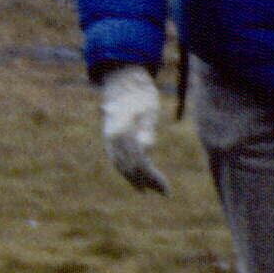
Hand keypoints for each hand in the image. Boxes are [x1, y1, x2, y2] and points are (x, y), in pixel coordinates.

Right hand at [96, 67, 168, 194]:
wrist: (122, 80)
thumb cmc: (140, 94)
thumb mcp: (148, 109)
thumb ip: (146, 128)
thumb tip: (147, 148)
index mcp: (122, 131)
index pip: (138, 162)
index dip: (152, 177)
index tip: (165, 189)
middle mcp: (112, 137)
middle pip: (129, 167)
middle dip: (145, 181)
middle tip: (163, 192)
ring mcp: (108, 138)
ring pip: (120, 166)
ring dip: (134, 179)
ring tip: (147, 190)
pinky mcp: (108, 138)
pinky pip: (116, 160)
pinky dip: (125, 171)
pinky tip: (135, 179)